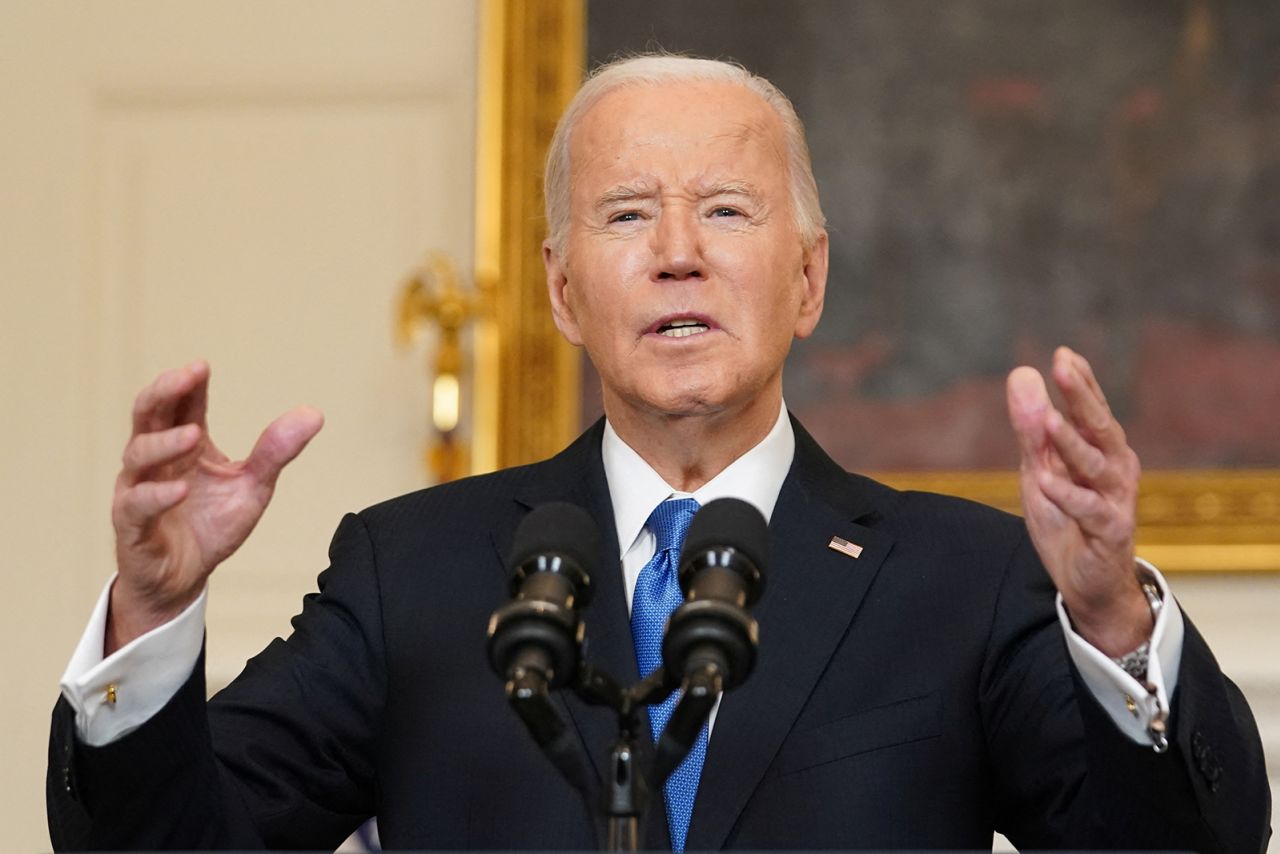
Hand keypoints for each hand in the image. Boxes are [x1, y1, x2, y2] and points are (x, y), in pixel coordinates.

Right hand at [108, 361, 323, 653]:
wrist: (183, 578)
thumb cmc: (210, 525)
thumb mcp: (253, 486)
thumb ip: (276, 451)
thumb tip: (314, 413)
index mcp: (183, 446)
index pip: (180, 405)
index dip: (188, 384)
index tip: (203, 366)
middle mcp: (155, 461)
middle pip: (147, 415)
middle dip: (163, 392)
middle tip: (187, 375)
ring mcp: (138, 490)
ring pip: (137, 456)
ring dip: (164, 442)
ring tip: (193, 434)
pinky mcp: (132, 525)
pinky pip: (136, 505)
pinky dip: (156, 495)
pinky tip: (179, 489)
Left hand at [1006, 347, 1150, 656]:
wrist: (1087, 580)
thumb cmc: (1067, 517)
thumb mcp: (1040, 469)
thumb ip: (1031, 428)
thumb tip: (1023, 373)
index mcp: (1100, 448)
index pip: (1091, 407)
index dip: (1080, 380)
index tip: (1063, 353)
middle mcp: (1115, 467)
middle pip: (1099, 425)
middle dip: (1082, 395)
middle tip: (1062, 365)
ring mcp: (1115, 498)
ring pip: (1096, 465)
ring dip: (1072, 443)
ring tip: (1050, 421)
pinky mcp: (1111, 530)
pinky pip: (1089, 510)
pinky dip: (1068, 495)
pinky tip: (1046, 482)